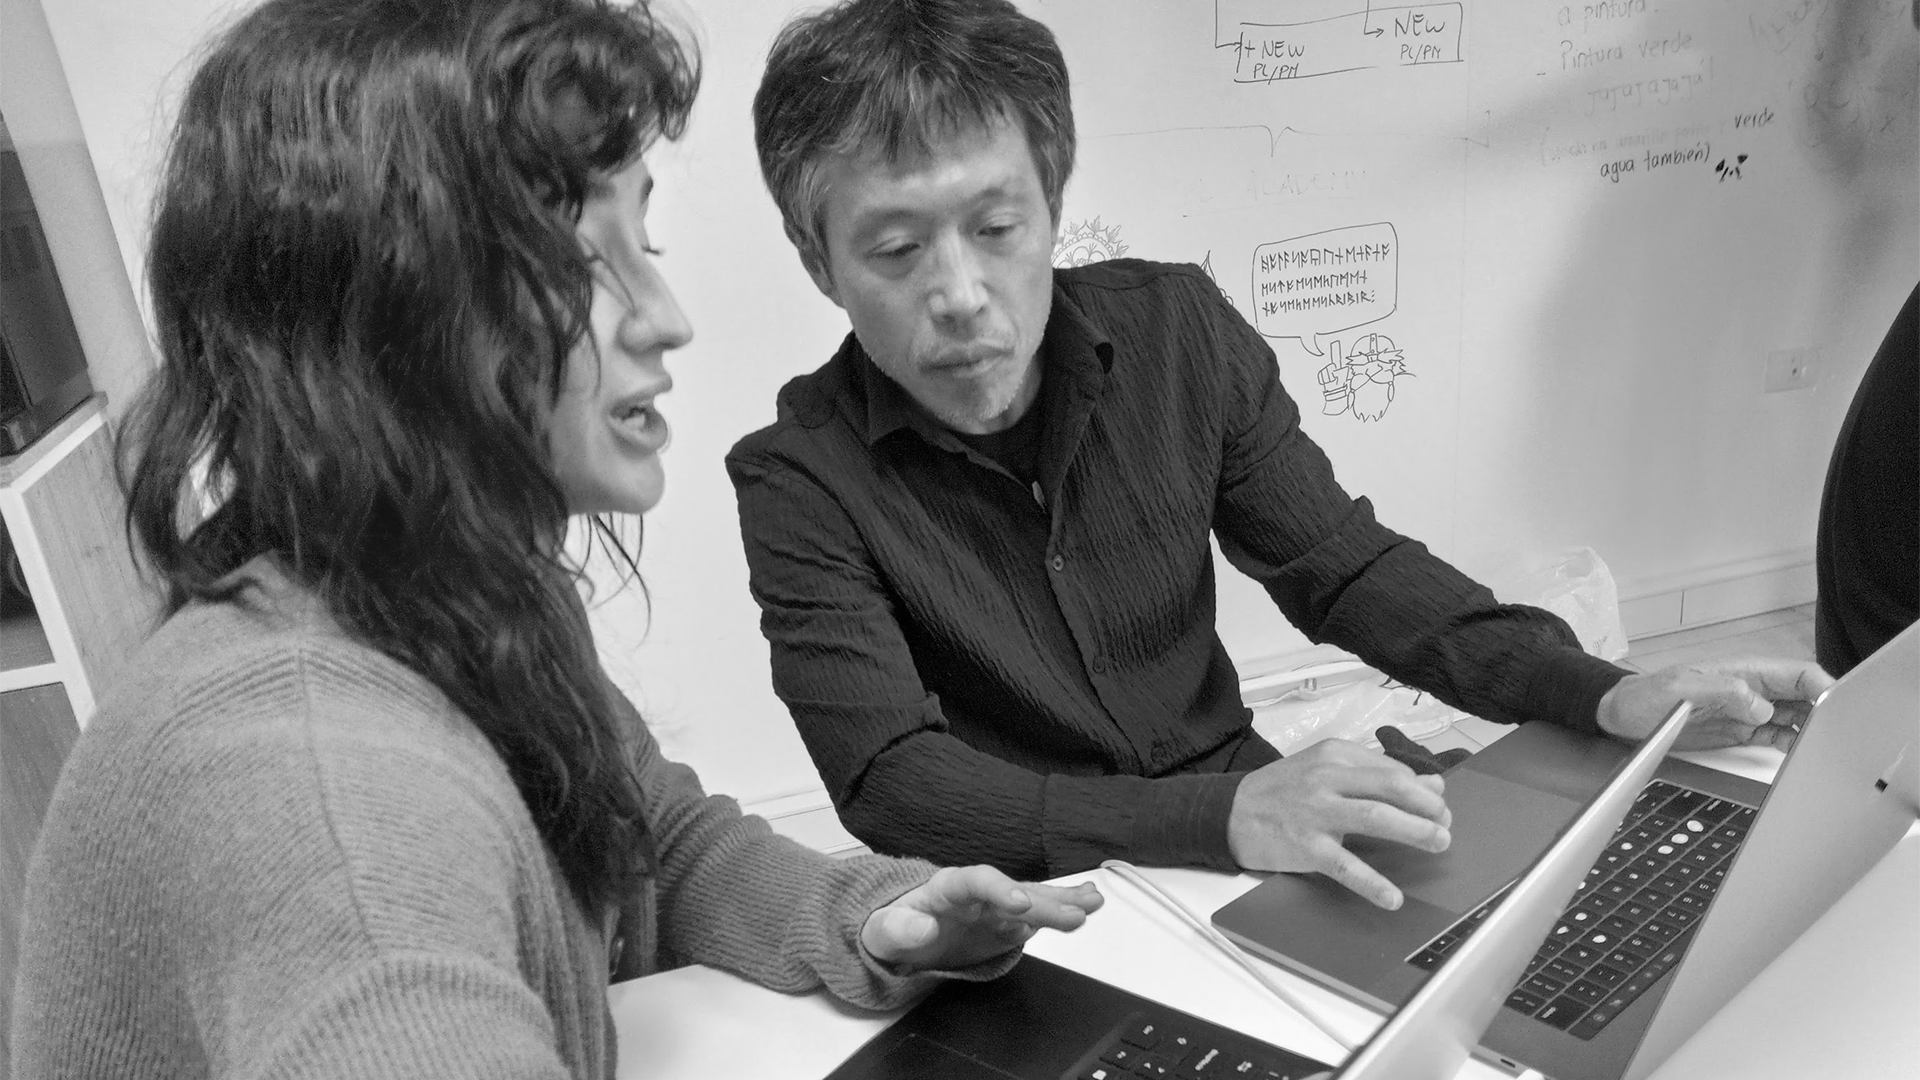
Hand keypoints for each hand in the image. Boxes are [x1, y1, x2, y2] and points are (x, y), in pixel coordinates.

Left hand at [860, 865, 1103, 973]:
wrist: (900, 939)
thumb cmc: (891, 930)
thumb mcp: (882, 932)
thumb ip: (899, 930)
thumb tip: (922, 928)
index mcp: (947, 887)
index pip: (976, 880)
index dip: (1000, 890)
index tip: (1020, 904)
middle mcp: (978, 893)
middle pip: (1015, 892)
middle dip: (1045, 903)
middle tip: (1076, 915)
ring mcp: (995, 908)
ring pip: (1033, 901)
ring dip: (1062, 902)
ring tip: (1094, 901)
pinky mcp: (1005, 925)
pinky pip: (1036, 918)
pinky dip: (1061, 912)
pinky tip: (1085, 907)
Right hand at [1227, 739, 1452, 910]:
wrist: (1227, 812)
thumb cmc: (1280, 791)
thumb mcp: (1324, 771)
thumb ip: (1372, 775)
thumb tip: (1429, 784)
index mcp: (1334, 755)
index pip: (1390, 770)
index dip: (1421, 790)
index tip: (1436, 806)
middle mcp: (1326, 778)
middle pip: (1390, 787)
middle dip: (1427, 806)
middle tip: (1446, 823)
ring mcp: (1316, 812)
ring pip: (1375, 817)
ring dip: (1414, 831)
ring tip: (1439, 843)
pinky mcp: (1306, 846)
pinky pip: (1346, 865)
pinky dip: (1372, 883)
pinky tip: (1392, 896)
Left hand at [1596, 658, 1833, 751]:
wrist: (1622, 716)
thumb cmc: (1645, 695)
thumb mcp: (1679, 688)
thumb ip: (1721, 692)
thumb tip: (1760, 705)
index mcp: (1744, 673)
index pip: (1797, 674)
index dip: (1824, 688)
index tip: (1840, 709)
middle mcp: (1753, 691)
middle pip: (1805, 697)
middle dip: (1828, 713)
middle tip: (1841, 737)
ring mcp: (1748, 712)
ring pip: (1796, 718)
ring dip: (1813, 732)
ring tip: (1827, 750)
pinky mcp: (1741, 732)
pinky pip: (1777, 736)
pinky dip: (1793, 745)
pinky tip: (1802, 755)